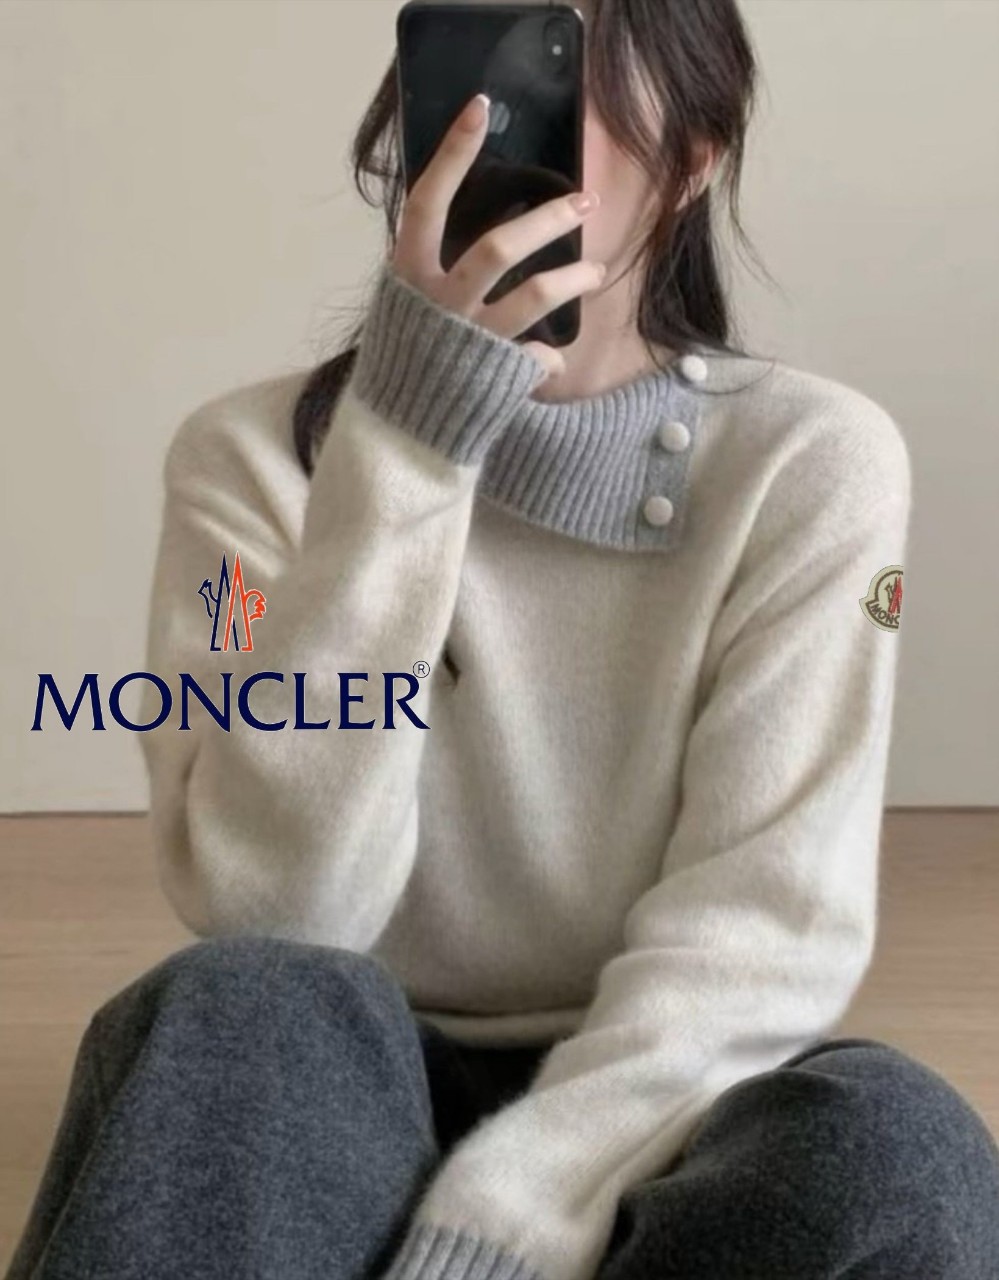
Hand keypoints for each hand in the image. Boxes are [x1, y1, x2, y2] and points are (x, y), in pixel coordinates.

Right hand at [391, 92, 604, 380]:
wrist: (400, 432)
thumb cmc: (407, 358)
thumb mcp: (405, 304)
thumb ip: (431, 267)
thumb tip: (469, 224)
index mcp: (408, 276)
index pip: (427, 202)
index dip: (452, 155)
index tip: (480, 109)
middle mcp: (439, 303)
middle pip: (500, 246)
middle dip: (550, 219)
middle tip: (585, 201)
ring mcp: (471, 339)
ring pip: (534, 295)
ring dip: (574, 278)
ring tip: (596, 271)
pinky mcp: (498, 376)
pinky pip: (541, 355)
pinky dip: (550, 354)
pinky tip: (551, 354)